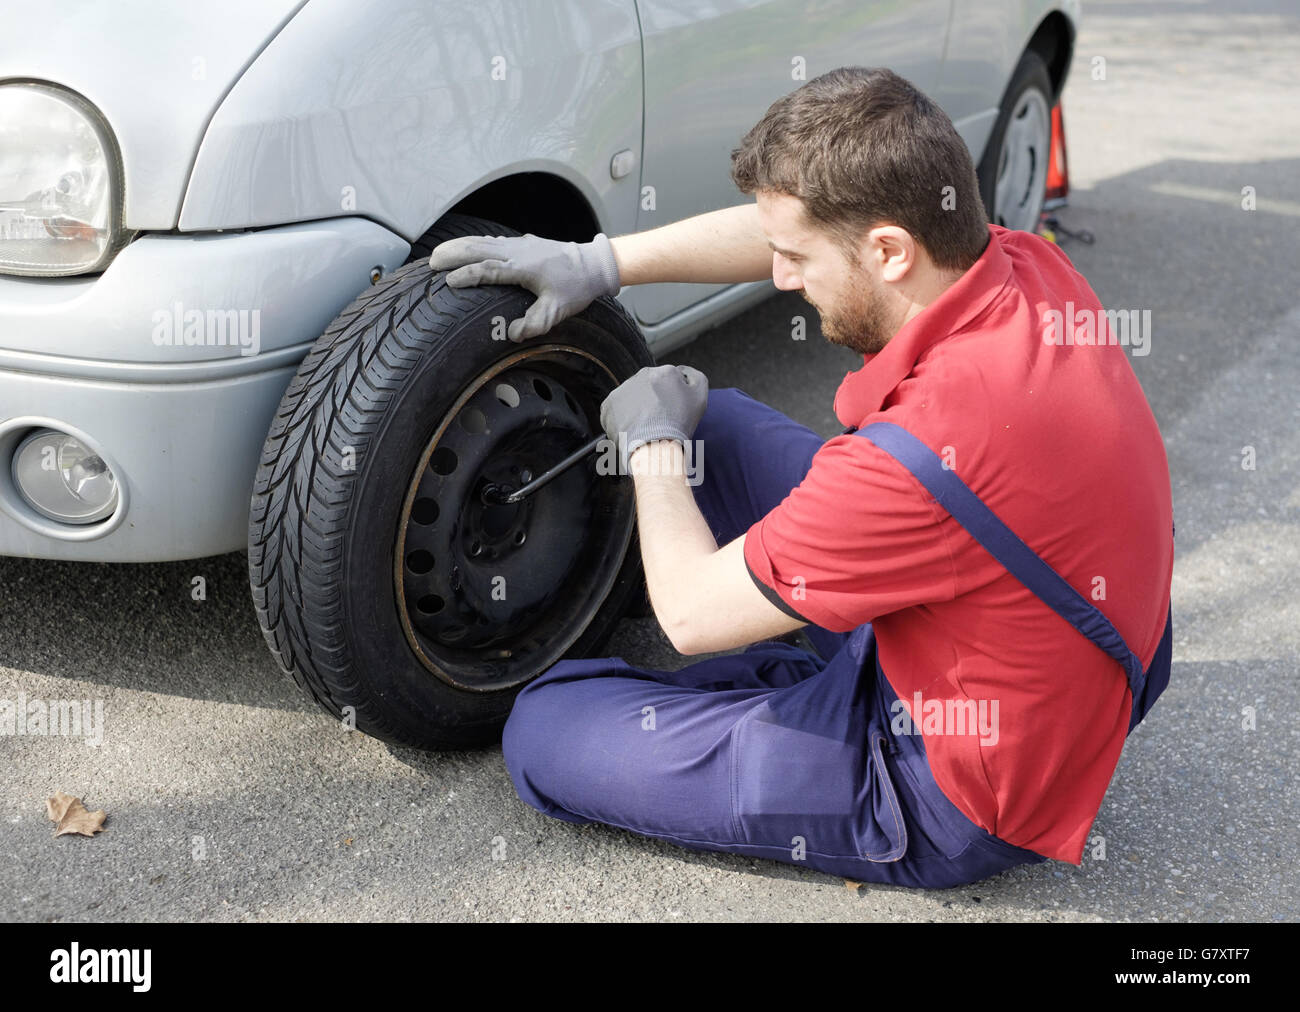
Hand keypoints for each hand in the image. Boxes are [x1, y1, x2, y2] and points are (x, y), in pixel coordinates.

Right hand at [427, 232, 621, 341]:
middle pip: (478, 248)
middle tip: (431, 263)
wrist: (593, 264)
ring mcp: (519, 245)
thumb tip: (512, 335)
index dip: (467, 275)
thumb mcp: (557, 311)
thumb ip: (535, 323)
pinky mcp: (522, 244)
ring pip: (482, 242)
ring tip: (438, 254)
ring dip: (459, 246)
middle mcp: (518, 252)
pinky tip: (464, 249)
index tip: (449, 282)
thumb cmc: (575, 288)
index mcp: (523, 267)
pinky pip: (491, 241)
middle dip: (453, 254)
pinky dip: (473, 244)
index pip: (488, 270)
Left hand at [599, 365, 708, 471]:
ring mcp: (623, 388)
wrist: (654, 445)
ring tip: (646, 427)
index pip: (668, 381)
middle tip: (659, 421)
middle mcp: (642, 375)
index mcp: (665, 371)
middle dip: (654, 401)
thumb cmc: (679, 424)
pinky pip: (617, 409)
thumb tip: (682, 370)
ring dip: (638, 408)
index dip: (672, 398)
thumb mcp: (700, 397)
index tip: (672, 412)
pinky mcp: (609, 403)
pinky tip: (633, 428)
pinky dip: (623, 418)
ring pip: (633, 397)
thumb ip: (694, 376)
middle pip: (649, 388)